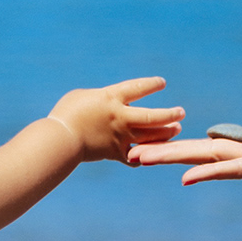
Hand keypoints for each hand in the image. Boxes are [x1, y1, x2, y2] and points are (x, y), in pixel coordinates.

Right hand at [48, 77, 184, 162]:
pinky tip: (149, 154)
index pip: (138, 88)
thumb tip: (110, 102)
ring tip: (175, 130)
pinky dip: (143, 156)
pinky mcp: (115, 153)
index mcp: (111, 98)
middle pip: (154, 117)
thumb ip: (103, 98)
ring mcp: (120, 137)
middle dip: (170, 115)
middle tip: (181, 113)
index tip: (161, 83)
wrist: (60, 139)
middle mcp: (121, 117)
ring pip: (151, 137)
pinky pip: (135, 156)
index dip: (151, 85)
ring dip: (165, 134)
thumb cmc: (67, 113)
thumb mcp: (84, 96)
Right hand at [128, 97, 241, 183]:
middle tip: (130, 156)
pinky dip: (214, 171)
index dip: (186, 149)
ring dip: (178, 162)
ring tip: (142, 158)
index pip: (218, 150)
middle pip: (207, 159)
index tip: (155, 146)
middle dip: (169, 157)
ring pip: (216, 163)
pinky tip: (189, 176)